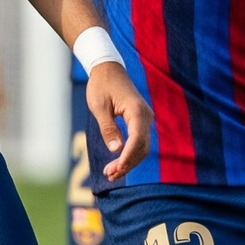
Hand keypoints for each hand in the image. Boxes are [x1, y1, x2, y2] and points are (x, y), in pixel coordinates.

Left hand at [85, 62, 153, 180]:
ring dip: (129, 161)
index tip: (115, 170)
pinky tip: (118, 162)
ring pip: (142, 147)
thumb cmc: (101, 86)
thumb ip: (108, 129)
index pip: (137, 140)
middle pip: (142, 147)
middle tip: (109, 175)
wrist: (107, 69)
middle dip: (127, 163)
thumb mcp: (99, 108)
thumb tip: (116, 150)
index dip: (127, 158)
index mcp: (136, 111)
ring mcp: (145, 118)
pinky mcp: (141, 121)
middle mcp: (146, 116)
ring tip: (111, 173)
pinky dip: (130, 154)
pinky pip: (139, 141)